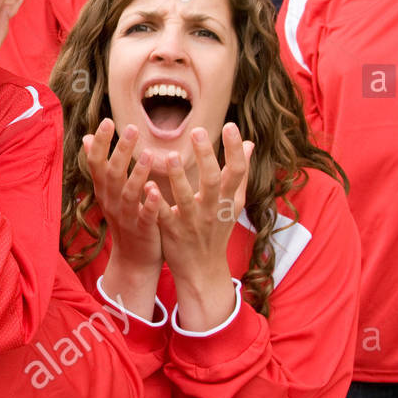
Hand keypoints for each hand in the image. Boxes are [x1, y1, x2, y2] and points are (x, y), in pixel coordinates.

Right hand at [83, 119, 163, 318]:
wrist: (133, 259)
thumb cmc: (125, 218)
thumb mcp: (109, 191)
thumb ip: (101, 165)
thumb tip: (87, 138)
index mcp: (104, 190)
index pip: (97, 162)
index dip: (101, 142)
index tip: (108, 120)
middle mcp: (111, 201)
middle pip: (112, 173)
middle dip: (121, 150)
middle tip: (132, 128)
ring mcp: (126, 216)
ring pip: (128, 193)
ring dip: (137, 173)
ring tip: (149, 154)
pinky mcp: (142, 230)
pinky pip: (144, 216)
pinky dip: (149, 203)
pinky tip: (156, 189)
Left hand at [157, 124, 253, 329]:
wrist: (203, 271)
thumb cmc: (216, 231)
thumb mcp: (232, 204)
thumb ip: (239, 174)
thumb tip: (249, 143)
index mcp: (228, 200)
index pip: (237, 172)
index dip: (235, 150)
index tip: (232, 126)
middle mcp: (213, 209)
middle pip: (212, 180)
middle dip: (206, 156)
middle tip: (197, 131)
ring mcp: (192, 221)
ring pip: (187, 197)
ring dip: (179, 177)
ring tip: (171, 156)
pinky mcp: (172, 231)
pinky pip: (164, 215)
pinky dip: (157, 202)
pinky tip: (148, 186)